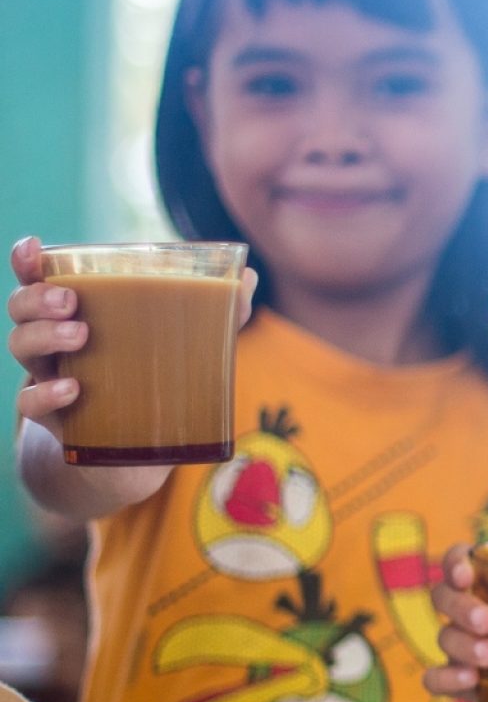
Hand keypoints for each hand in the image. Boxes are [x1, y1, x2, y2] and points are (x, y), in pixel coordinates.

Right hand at [9, 236, 256, 445]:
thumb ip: (216, 312)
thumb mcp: (182, 345)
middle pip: (21, 308)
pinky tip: (73, 390)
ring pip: (20, 346)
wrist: (133, 452)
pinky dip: (46, 394)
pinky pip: (30, 403)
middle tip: (71, 301)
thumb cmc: (154, 379)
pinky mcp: (54, 418)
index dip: (27, 261)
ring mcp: (48, 377)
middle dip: (37, 298)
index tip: (34, 249)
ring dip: (43, 336)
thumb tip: (250, 277)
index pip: (38, 279)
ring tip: (80, 335)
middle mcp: (52, 341)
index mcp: (77, 314)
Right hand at [422, 542, 487, 695]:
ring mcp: (459, 646)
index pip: (458, 560)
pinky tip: (472, 679)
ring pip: (444, 638)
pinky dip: (447, 679)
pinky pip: (434, 679)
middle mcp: (466, 610)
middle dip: (461, 607)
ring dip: (465, 645)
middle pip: (443, 598)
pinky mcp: (458, 681)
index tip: (467, 574)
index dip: (455, 562)